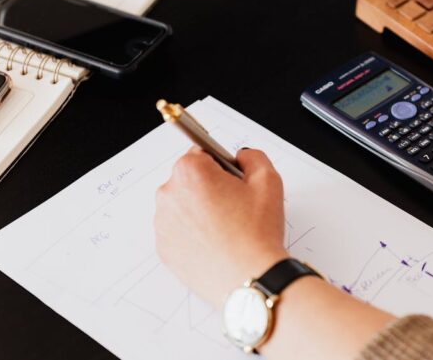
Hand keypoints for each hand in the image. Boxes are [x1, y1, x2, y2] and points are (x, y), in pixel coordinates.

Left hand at [154, 148, 287, 305]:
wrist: (249, 278)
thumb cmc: (257, 232)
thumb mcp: (269, 180)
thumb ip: (253, 157)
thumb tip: (241, 157)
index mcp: (190, 171)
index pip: (201, 153)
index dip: (222, 167)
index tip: (233, 182)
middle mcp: (169, 194)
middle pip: (189, 180)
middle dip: (209, 188)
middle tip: (235, 209)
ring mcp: (163, 223)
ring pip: (183, 206)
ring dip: (199, 211)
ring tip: (226, 230)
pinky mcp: (164, 248)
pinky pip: (178, 232)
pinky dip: (193, 234)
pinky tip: (215, 244)